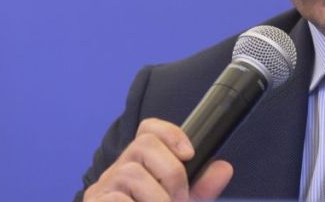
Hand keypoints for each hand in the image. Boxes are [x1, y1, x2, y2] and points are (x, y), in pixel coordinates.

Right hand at [83, 118, 233, 201]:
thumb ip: (201, 189)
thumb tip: (223, 168)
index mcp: (138, 166)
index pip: (149, 129)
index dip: (171, 133)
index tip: (189, 154)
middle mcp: (116, 171)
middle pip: (143, 145)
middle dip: (171, 172)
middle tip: (179, 199)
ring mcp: (101, 189)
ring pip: (131, 173)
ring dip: (157, 197)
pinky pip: (116, 199)